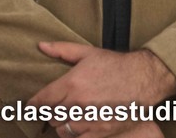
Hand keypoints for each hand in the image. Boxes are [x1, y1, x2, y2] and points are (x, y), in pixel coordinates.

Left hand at [31, 42, 175, 137]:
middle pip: (51, 116)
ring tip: (66, 117)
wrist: (144, 78)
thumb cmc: (116, 64)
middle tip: (54, 108)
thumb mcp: (88, 53)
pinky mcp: (101, 131)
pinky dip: (75, 134)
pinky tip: (78, 126)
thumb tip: (41, 46)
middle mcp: (78, 104)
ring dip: (61, 124)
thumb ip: (62, 50)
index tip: (32, 105)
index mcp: (72, 84)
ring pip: (62, 130)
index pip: (42, 100)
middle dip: (50, 112)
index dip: (34, 104)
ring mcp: (90, 120)